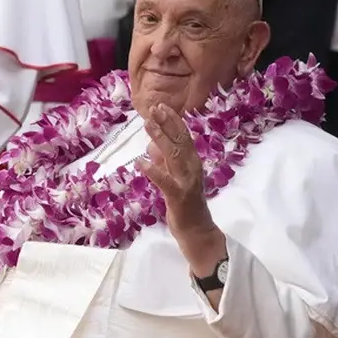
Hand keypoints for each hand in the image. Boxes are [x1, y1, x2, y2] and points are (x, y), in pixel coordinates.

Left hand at [137, 104, 226, 270]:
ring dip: (160, 139)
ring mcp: (186, 182)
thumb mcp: (174, 178)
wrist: (197, 232)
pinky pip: (164, 181)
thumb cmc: (185, 206)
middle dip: (167, 123)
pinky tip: (140, 162)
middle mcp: (192, 168)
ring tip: (147, 124)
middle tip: (155, 107)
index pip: (184, 136)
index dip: (173, 120)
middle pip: (181, 141)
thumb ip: (166, 162)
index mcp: (192, 163)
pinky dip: (153, 170)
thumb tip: (153, 144)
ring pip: (174, 156)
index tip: (161, 105)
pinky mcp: (178, 196)